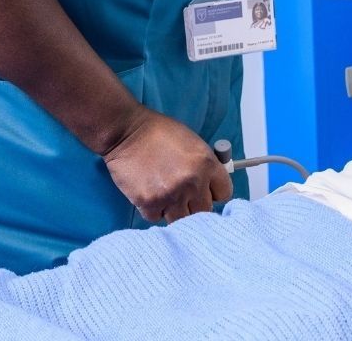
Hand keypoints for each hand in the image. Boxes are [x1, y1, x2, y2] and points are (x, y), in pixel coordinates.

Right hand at [100, 109, 231, 223]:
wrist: (126, 132)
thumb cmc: (158, 133)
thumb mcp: (193, 142)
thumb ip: (205, 165)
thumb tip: (211, 185)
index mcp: (206, 164)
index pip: (225, 194)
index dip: (214, 192)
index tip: (207, 192)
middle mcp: (192, 182)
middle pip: (205, 211)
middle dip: (195, 204)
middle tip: (184, 195)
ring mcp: (170, 195)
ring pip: (182, 220)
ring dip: (175, 210)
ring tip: (166, 195)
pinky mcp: (149, 203)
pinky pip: (157, 218)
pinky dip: (154, 210)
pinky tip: (150, 194)